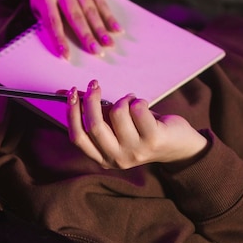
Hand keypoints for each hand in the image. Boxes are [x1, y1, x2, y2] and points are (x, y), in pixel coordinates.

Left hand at [29, 0, 121, 58]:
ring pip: (90, 10)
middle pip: (76, 16)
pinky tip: (116, 29)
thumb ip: (51, 23)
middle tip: (97, 51)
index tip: (67, 57)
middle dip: (87, 36)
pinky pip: (100, 2)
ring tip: (109, 44)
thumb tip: (70, 48)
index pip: (54, 22)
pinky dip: (109, 17)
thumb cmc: (44, 0)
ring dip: (101, 28)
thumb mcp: (40, 10)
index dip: (60, 41)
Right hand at [66, 80, 207, 168]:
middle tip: (94, 84)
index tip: (73, 93)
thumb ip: (92, 113)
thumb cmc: (140, 130)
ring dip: (123, 100)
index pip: (78, 137)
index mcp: (103, 158)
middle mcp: (117, 158)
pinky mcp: (153, 139)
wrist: (177, 145)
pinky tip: (143, 106)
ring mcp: (135, 151)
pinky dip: (138, 100)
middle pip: (94, 125)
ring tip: (131, 102)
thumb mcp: (114, 126)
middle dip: (91, 99)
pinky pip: (136, 108)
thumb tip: (64, 92)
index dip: (72, 113)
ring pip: (117, 113)